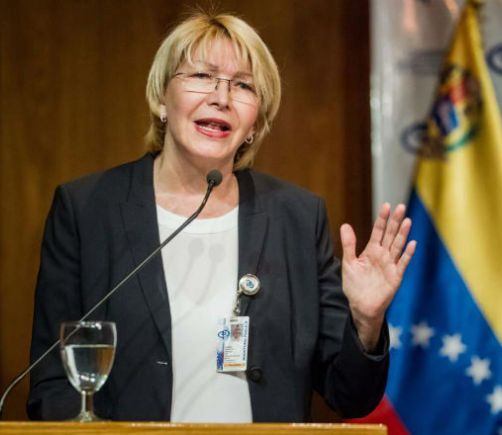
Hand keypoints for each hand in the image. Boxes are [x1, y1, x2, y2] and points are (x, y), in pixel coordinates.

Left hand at [340, 203, 415, 351]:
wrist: (360, 306)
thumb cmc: (354, 286)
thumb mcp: (348, 262)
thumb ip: (348, 244)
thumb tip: (345, 225)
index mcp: (371, 251)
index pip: (378, 231)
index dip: (382, 219)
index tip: (386, 206)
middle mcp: (382, 256)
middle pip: (390, 235)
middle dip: (395, 221)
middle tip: (401, 207)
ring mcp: (390, 265)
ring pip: (398, 246)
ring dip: (403, 234)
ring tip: (407, 220)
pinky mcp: (395, 277)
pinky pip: (402, 264)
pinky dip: (407, 254)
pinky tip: (413, 244)